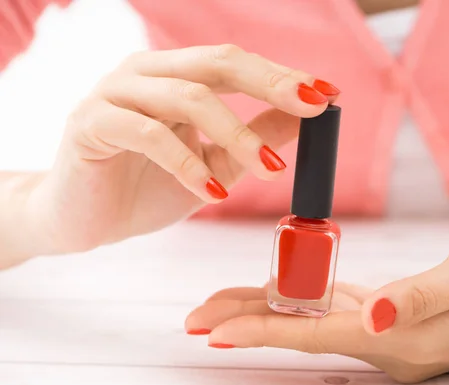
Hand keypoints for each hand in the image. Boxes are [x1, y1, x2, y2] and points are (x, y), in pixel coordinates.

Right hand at [24, 45, 338, 254]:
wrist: (82, 218)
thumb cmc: (146, 187)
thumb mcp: (214, 164)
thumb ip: (254, 138)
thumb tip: (303, 117)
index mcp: (175, 76)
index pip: (236, 64)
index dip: (282, 76)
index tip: (328, 94)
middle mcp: (146, 74)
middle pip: (217, 64)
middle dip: (270, 85)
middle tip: (311, 109)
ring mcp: (114, 93)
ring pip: (187, 97)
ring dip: (237, 134)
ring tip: (271, 169)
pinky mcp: (90, 123)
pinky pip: (148, 135)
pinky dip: (187, 165)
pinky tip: (212, 193)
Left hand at [184, 236, 448, 382]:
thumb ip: (420, 297)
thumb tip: (372, 315)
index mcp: (402, 337)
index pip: (315, 334)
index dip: (262, 332)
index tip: (214, 333)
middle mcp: (390, 341)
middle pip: (303, 330)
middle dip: (248, 321)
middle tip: (196, 318)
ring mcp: (394, 331)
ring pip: (315, 318)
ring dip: (269, 309)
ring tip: (221, 305)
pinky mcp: (400, 315)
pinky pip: (341, 307)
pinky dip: (306, 297)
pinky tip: (281, 289)